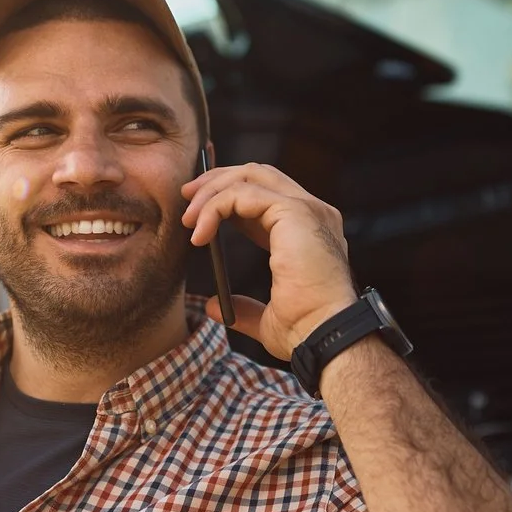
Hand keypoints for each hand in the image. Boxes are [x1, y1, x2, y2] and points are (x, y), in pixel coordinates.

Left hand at [182, 162, 355, 358]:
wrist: (325, 337)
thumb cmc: (306, 331)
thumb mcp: (269, 318)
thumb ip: (244, 307)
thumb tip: (215, 307)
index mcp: (308, 232)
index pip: (265, 196)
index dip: (228, 197)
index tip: (197, 213)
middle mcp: (313, 213)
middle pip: (258, 174)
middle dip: (218, 180)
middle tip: (186, 196)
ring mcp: (307, 208)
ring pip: (249, 176)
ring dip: (212, 190)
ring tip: (188, 217)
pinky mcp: (295, 211)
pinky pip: (243, 193)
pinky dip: (215, 206)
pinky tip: (200, 232)